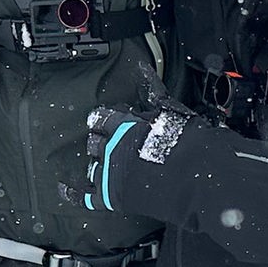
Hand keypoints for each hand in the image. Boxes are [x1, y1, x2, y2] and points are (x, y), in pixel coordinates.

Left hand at [71, 70, 199, 212]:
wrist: (203, 181)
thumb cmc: (193, 145)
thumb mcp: (171, 112)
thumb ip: (152, 93)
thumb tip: (141, 69)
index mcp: (124, 124)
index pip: (103, 117)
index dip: (103, 120)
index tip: (103, 120)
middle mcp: (112, 147)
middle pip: (94, 141)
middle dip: (101, 141)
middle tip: (109, 144)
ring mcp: (110, 172)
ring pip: (92, 165)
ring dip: (98, 163)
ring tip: (107, 164)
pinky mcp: (113, 196)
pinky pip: (86, 197)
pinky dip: (74, 194)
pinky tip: (64, 189)